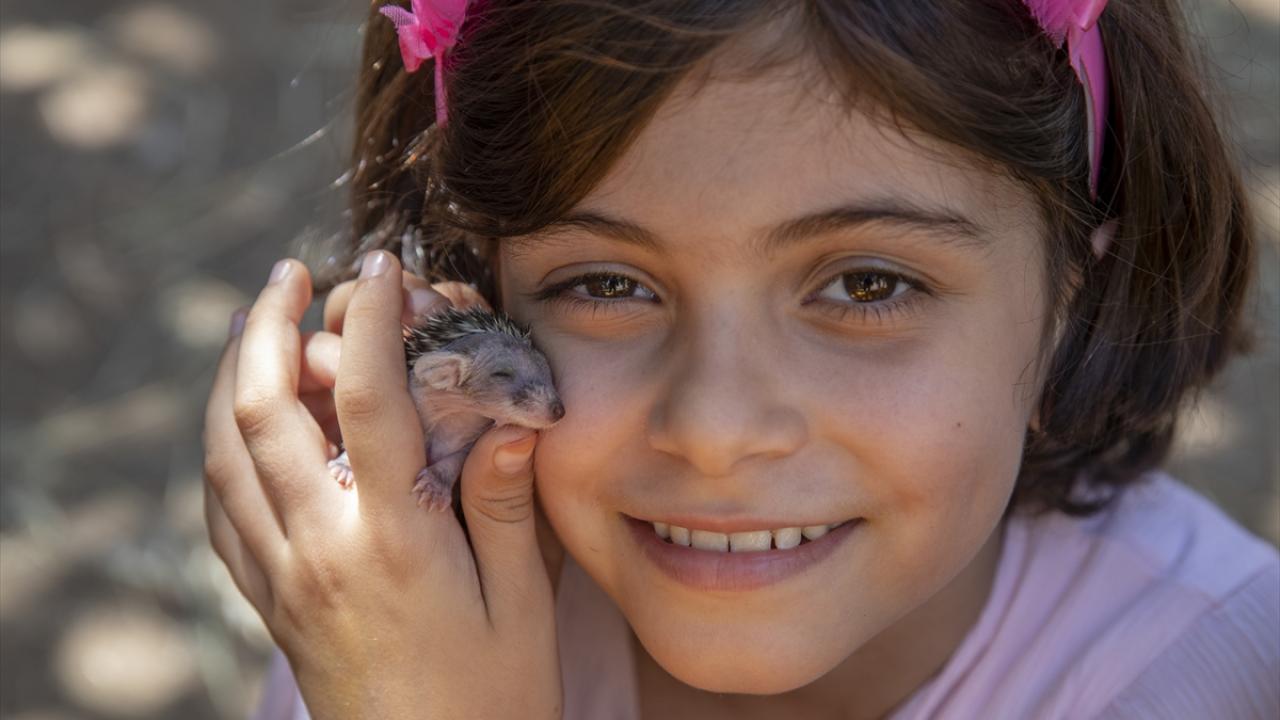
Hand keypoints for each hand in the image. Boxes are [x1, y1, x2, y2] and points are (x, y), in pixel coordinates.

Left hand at [202, 252, 563, 719]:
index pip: (365, 401)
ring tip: (256, 326)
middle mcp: (318, 549)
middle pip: (259, 413)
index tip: (380, 264)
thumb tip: (510, 419)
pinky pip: (220, 513)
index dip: (370, 319)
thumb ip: (503, 507)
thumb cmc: (489, 700)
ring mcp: (282, 578)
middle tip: (292, 272)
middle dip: (267, 326)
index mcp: (389, 541)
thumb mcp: (521, 606)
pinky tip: (239, 427)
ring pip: (222, 456)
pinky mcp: (270, 604)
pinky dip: (219, 451)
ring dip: (228, 380)